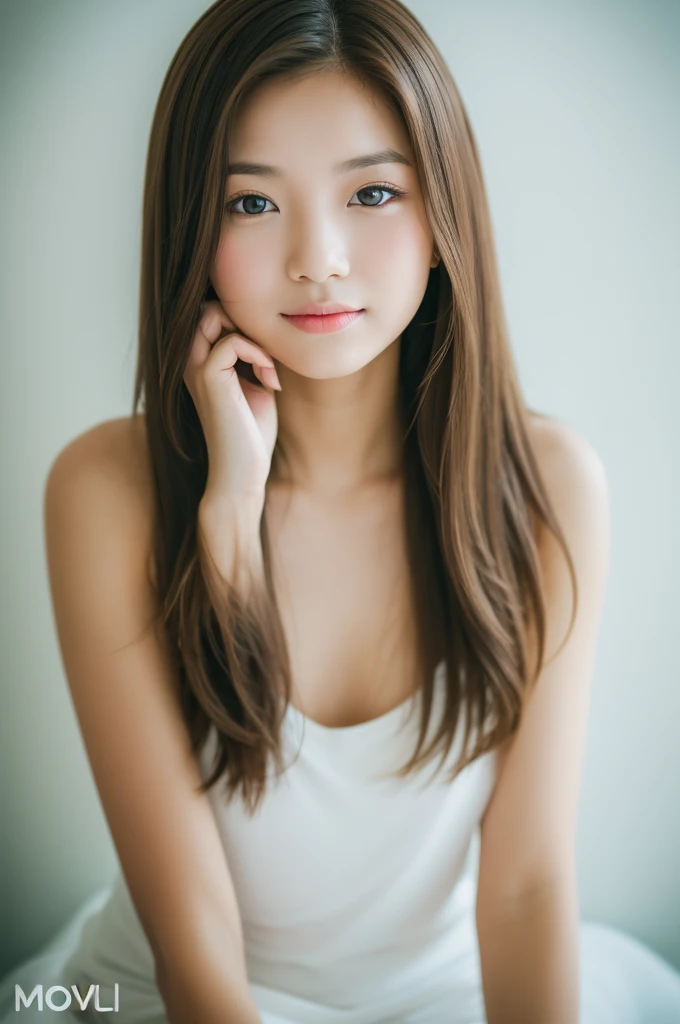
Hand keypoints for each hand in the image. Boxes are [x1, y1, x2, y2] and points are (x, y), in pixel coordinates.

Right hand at [183, 300, 280, 507]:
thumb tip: (269, 330)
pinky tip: (271, 381)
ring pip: (210, 315)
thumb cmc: (251, 435)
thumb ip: (254, 357)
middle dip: (243, 318)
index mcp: (199, 363)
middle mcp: (190, 362)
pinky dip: (259, 354)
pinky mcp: (208, 380)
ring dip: (251, 333)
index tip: (268, 356)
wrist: (243, 474)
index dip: (242, 320)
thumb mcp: (256, 386)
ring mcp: (195, 370)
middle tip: (267, 354)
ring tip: (268, 367)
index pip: (210, 313)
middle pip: (205, 306)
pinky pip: (231, 341)